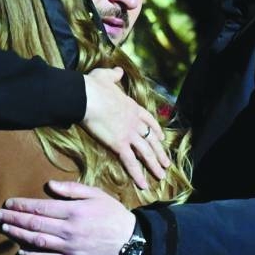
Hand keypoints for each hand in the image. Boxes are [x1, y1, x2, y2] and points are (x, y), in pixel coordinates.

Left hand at [0, 180, 134, 254]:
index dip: (22, 205)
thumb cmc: (113, 214)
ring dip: (18, 235)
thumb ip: (72, 189)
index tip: (8, 203)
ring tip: (5, 229)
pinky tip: (20, 252)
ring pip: (38, 241)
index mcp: (73, 211)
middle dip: (14, 218)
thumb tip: (49, 185)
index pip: (40, 207)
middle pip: (35, 224)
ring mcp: (69, 248)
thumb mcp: (96, 194)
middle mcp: (68, 229)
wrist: (132, 242)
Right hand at [82, 67, 169, 188]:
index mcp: (132, 107)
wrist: (87, 97)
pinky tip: (143, 184)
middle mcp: (134, 122)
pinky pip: (131, 162)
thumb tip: (119, 70)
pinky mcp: (119, 144)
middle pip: (151, 140)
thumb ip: (114, 75)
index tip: (161, 138)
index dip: (156, 130)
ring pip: (146, 153)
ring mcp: (129, 134)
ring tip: (161, 176)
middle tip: (167, 163)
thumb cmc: (93, 86)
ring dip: (154, 165)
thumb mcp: (106, 76)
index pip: (149, 121)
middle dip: (160, 152)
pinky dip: (138, 174)